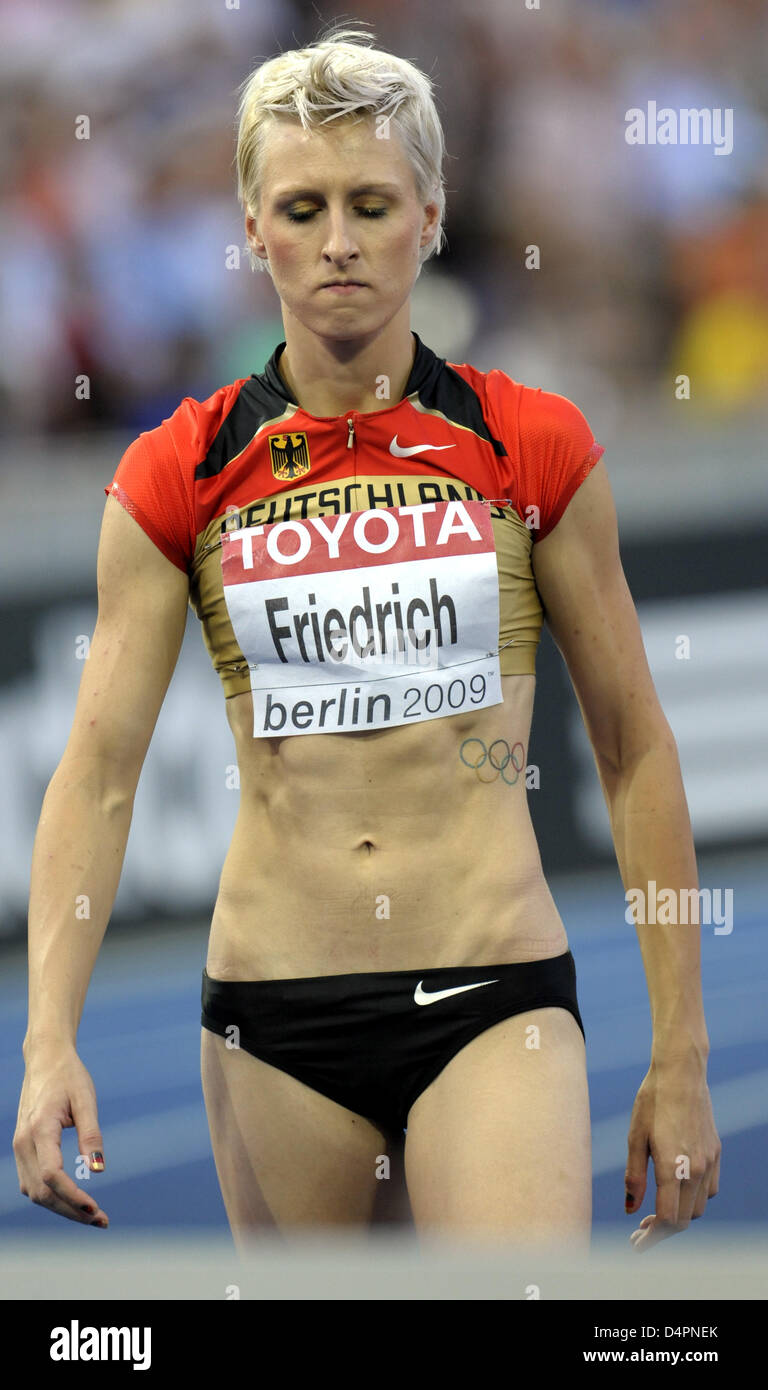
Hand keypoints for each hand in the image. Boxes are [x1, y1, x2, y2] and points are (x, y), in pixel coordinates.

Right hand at [13, 1044, 108, 1226]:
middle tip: (102, 1220)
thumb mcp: (86, 1099)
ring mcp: (19, 1147)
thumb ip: (91, 1134)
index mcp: (39, 1129)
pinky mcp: (23, 1149)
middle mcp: (24, 1142)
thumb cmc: (69, 1076)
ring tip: (92, 1215)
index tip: (95, 1209)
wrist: (45, 1060)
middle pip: (42, 1192)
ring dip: (61, 1208)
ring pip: (34, 1192)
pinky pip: (32, 1183)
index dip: (72, 1197)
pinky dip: (51, 1197)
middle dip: (71, 1211)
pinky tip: (73, 1201)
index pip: (51, 1175)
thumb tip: (98, 1170)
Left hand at [624, 1056, 719, 1250]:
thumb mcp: (635, 1137)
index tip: (636, 1242)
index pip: (667, 1219)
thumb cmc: (652, 1100)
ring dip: (678, 1216)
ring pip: (697, 1207)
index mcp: (673, 1167)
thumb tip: (630, 1209)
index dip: (651, 1237)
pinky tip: (675, 1190)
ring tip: (654, 1211)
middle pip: (683, 1219)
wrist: (682, 1073)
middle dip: (661, 1231)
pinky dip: (693, 1199)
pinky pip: (708, 1190)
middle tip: (639, 1230)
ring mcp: (710, 1161)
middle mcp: (696, 1169)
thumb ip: (634, 1176)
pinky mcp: (715, 1153)